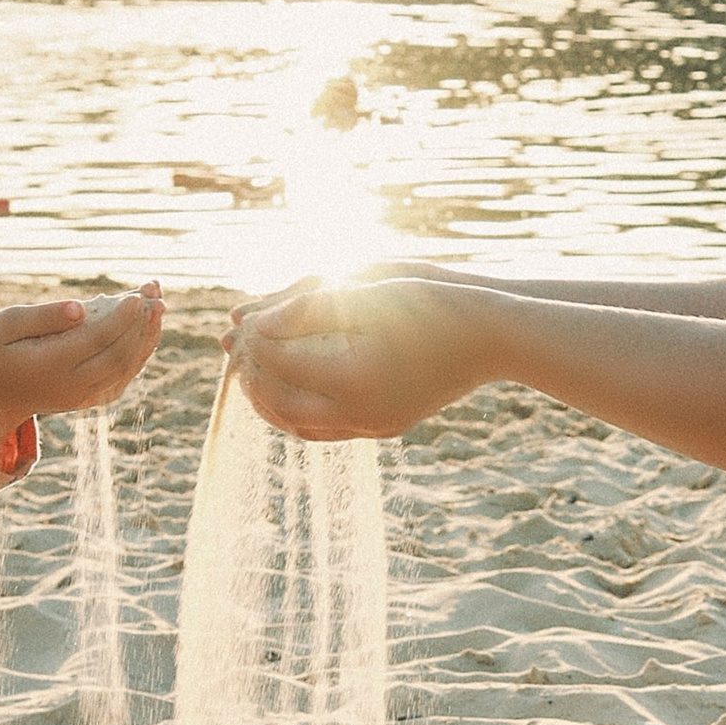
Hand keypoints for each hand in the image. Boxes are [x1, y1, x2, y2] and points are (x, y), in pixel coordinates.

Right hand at [0, 286, 162, 471]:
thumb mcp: (4, 325)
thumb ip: (43, 316)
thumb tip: (81, 308)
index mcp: (51, 365)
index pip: (97, 339)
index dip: (122, 317)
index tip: (137, 295)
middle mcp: (72, 385)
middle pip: (119, 355)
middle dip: (142, 324)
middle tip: (156, 295)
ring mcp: (81, 396)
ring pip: (125, 369)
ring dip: (146, 338)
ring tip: (159, 307)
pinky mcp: (87, 399)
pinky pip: (121, 378)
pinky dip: (137, 354)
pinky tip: (145, 331)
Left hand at [226, 273, 492, 439]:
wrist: (491, 339)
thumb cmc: (433, 303)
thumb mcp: (366, 293)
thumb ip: (305, 307)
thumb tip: (252, 323)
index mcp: (352, 376)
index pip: (278, 362)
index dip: (252, 340)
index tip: (239, 320)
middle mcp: (360, 412)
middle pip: (279, 403)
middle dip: (251, 376)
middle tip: (235, 351)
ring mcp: (374, 427)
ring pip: (298, 426)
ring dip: (268, 401)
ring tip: (251, 373)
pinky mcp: (385, 430)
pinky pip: (325, 431)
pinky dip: (297, 414)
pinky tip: (289, 390)